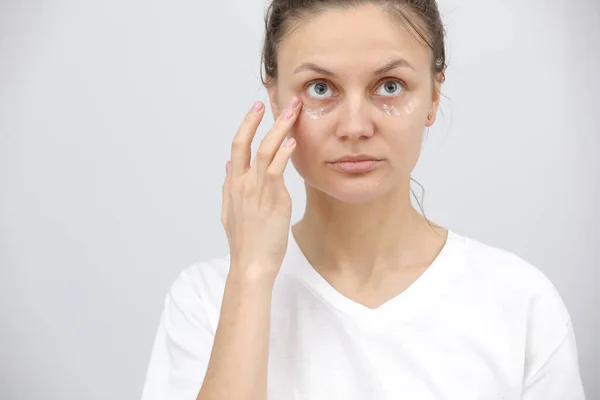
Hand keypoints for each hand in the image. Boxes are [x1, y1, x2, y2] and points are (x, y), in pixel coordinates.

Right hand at [221, 96, 301, 280]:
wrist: (251, 263)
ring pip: (266, 150)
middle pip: (246, 142)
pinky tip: (293, 141)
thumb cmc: (245, 241)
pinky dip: (285, 153)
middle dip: (258, 118)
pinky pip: (278, 169)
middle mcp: (242, 183)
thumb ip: (229, 186)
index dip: (246, 125)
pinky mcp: (274, 198)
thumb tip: (229, 165)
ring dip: (280, 127)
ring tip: (293, 112)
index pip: (237, 146)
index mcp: (233, 184)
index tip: (256, 110)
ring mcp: (257, 189)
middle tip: (271, 100)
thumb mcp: (230, 211)